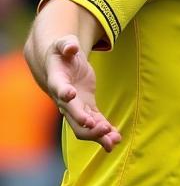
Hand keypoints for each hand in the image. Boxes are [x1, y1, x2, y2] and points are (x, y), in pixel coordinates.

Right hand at [45, 36, 120, 150]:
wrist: (59, 65)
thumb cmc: (61, 53)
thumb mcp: (63, 44)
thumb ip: (66, 44)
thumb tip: (71, 46)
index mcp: (57, 80)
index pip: (59, 88)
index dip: (64, 92)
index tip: (70, 95)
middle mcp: (64, 98)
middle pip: (71, 115)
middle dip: (85, 122)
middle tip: (100, 127)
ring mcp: (75, 105)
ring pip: (83, 126)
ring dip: (97, 134)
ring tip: (114, 141)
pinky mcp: (86, 107)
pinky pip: (95, 122)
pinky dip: (105, 131)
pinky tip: (117, 138)